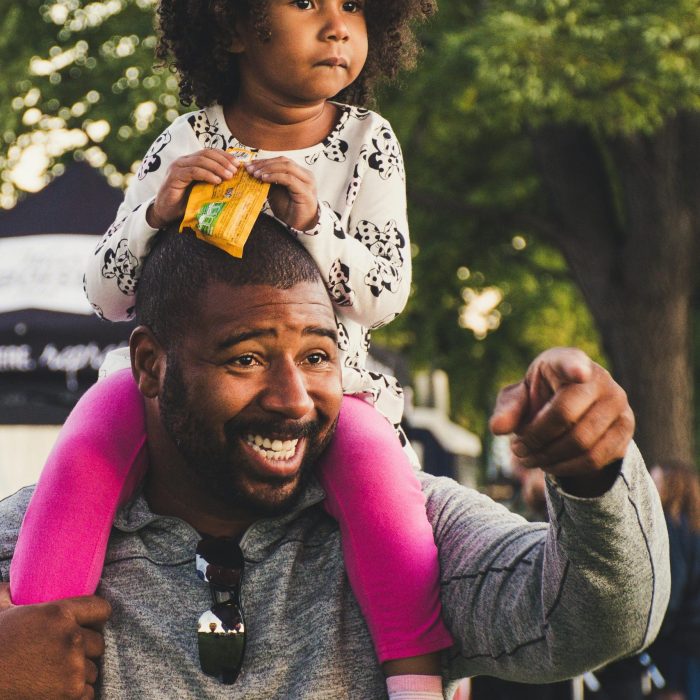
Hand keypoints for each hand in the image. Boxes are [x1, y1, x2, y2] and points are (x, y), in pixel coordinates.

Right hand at [0, 583, 111, 698]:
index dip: (96, 617)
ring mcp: (73, 668)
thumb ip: (11, 596)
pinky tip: (58, 690)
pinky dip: (77, 694)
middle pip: (99, 643)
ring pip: (93, 669)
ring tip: (57, 673)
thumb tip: (11, 586)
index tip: (90, 624)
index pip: (101, 609)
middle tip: (65, 654)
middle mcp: (71, 638)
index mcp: (58, 613)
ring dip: (79, 672)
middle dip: (85, 649)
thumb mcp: (1, 612)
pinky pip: (88, 692)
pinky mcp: (71, 693)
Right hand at [147, 149, 238, 228]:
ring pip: (201, 161)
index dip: (224, 156)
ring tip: (229, 176)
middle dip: (223, 161)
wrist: (165, 212)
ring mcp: (178, 167)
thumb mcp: (202, 189)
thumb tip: (233, 180)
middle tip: (235, 170)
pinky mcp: (175, 176)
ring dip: (217, 167)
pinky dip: (207, 175)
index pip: (210, 152)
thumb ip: (212, 181)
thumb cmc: (185, 202)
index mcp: (190, 161)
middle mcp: (184, 161)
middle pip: (207, 154)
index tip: (238, 164)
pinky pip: (194, 172)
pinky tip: (217, 181)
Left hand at [246, 157, 318, 230]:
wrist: (299, 226)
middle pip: (284, 161)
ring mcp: (307, 182)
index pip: (281, 161)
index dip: (265, 161)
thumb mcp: (276, 192)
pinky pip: (289, 179)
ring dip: (268, 169)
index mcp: (300, 173)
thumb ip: (269, 181)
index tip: (250, 164)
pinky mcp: (306, 191)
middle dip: (265, 163)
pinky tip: (264, 179)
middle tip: (250, 168)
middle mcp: (305, 175)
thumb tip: (253, 171)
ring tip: (255, 174)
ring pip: (287, 167)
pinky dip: (275, 177)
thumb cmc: (289, 210)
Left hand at [489, 348, 634, 495]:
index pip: (572, 363)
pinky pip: (595, 459)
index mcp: (567, 360)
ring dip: (549, 458)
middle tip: (517, 449)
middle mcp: (599, 379)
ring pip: (582, 442)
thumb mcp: (517, 398)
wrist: (572, 409)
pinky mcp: (626, 429)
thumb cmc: (539, 397)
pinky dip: (567, 468)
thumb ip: (507, 409)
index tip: (578, 373)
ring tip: (528, 459)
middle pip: (566, 415)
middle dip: (536, 439)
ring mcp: (618, 404)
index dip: (574, 368)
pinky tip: (549, 465)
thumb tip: (497, 428)